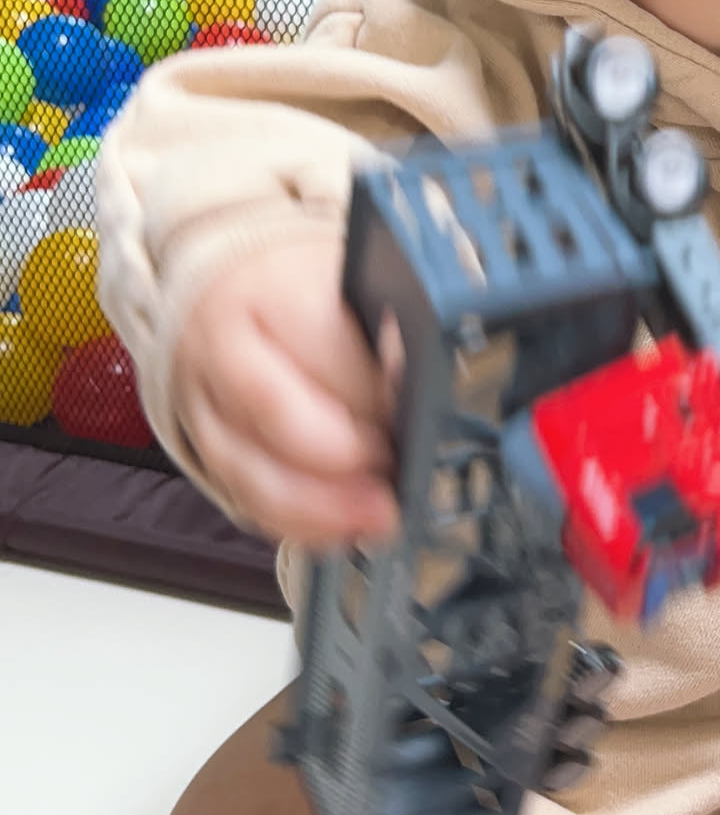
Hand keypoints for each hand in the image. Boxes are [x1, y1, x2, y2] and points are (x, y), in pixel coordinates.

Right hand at [172, 232, 398, 547]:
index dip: (372, 395)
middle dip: (342, 459)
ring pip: (247, 469)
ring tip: (375, 518)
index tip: (415, 420)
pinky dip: (294, 523)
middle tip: (393, 479)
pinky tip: (338, 528)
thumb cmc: (299, 290)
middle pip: (272, 413)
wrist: (226, 286)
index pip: (320, 347)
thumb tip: (424, 393)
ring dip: (318, 507)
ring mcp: (202, 402)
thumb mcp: (348, 286)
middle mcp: (222, 345)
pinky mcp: (200, 446)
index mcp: (269, 290)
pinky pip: (241, 499)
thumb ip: (384, 334)